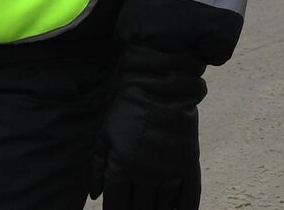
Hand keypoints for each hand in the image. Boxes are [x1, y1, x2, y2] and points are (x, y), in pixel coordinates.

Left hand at [91, 46, 205, 209]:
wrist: (160, 85)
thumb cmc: (128, 108)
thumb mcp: (105, 134)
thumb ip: (98, 167)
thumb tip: (95, 195)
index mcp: (122, 167)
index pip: (117, 205)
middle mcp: (147, 174)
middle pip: (141, 209)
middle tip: (134, 208)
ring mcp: (170, 170)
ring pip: (163, 207)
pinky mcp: (188, 163)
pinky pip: (189, 196)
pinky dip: (185, 209)